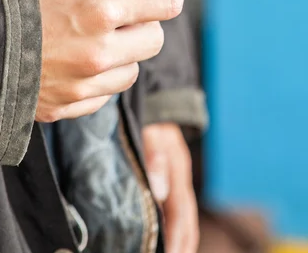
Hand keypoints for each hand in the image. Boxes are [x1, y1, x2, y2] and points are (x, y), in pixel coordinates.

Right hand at [16, 0, 185, 122]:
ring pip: (130, 72)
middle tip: (126, 5)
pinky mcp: (62, 106)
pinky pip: (100, 97)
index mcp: (99, 10)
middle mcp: (97, 53)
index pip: (167, 2)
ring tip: (100, 34)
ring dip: (124, 52)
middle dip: (146, 18)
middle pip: (153, 39)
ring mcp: (80, 85)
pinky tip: (77, 60)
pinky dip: (98, 79)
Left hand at [143, 123, 198, 252]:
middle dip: (180, 244)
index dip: (175, 237)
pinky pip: (171, 205)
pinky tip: (157, 232)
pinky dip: (167, 223)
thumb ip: (153, 155)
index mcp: (177, 168)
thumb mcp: (149, 128)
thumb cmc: (148, 113)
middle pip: (185, 219)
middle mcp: (178, 176)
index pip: (180, 213)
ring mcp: (173, 175)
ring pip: (180, 215)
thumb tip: (159, 193)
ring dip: (175, 237)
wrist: (153, 95)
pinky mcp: (165, 172)